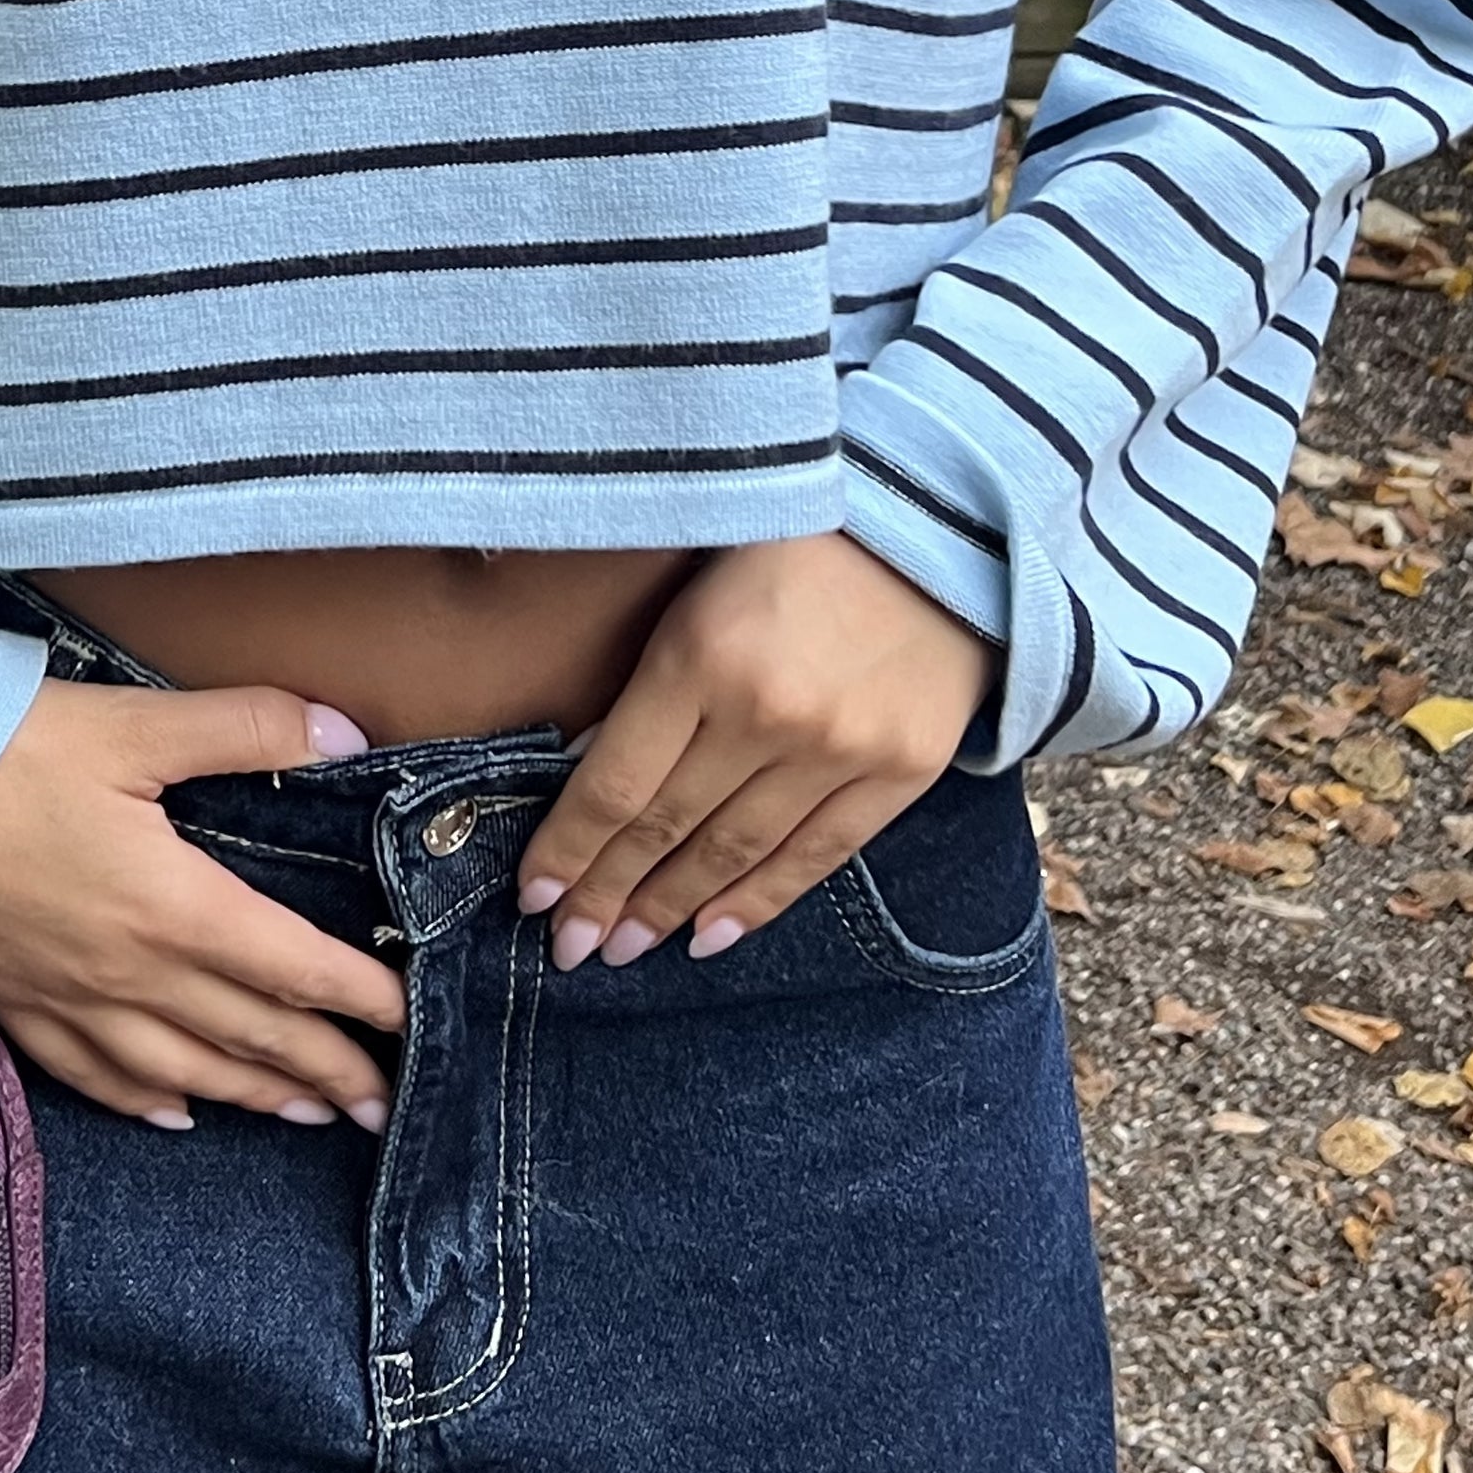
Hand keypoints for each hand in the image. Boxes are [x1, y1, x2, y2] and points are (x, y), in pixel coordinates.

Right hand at [0, 677, 407, 1129]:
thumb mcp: (132, 724)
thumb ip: (246, 728)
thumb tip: (348, 732)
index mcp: (174, 908)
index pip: (293, 969)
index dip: (358, 998)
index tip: (410, 1022)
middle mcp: (130, 976)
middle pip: (250, 1036)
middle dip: (325, 1069)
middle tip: (385, 1106)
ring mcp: (67, 1003)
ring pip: (183, 1072)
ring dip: (254, 1096)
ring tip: (309, 1116)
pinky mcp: (13, 1007)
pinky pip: (94, 1079)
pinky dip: (147, 1104)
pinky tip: (177, 1116)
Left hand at [515, 534, 997, 968]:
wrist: (940, 523)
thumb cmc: (796, 534)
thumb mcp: (699, 580)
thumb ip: (652, 672)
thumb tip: (587, 769)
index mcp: (702, 652)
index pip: (616, 782)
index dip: (569, 849)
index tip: (532, 895)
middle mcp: (768, 712)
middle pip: (668, 828)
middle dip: (608, 895)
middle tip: (567, 944)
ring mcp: (841, 748)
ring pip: (735, 853)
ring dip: (672, 909)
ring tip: (623, 949)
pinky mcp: (902, 770)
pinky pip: (817, 856)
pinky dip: (759, 902)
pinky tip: (711, 937)